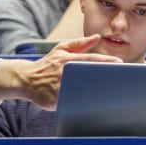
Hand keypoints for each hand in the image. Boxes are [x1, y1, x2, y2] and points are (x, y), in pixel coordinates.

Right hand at [0, 34, 120, 109]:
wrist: (25, 79)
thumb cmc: (47, 65)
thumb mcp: (60, 50)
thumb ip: (79, 44)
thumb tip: (96, 37)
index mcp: (67, 59)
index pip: (89, 59)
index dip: (105, 61)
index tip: (119, 63)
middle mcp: (63, 72)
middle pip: (88, 75)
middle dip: (103, 77)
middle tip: (119, 79)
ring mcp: (57, 87)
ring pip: (80, 91)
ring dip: (95, 92)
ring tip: (110, 94)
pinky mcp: (53, 100)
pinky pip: (69, 103)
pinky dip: (80, 104)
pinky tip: (92, 107)